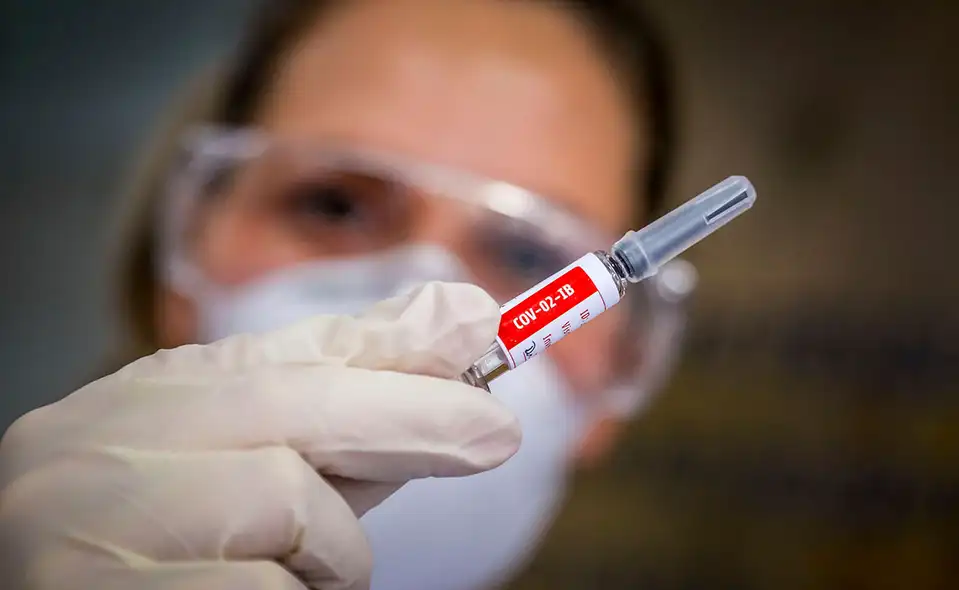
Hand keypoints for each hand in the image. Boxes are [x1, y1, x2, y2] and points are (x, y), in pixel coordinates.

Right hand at [0, 282, 520, 589]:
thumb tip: (449, 342)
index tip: (477, 320)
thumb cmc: (161, 553)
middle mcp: (98, 440)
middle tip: (497, 431)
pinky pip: (263, 585)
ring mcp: (87, 515)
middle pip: (292, 401)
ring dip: (333, 548)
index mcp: (136, 402)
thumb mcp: (239, 474)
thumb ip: (334, 422)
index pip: (282, 351)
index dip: (390, 338)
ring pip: (286, 492)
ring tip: (301, 574)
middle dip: (411, 413)